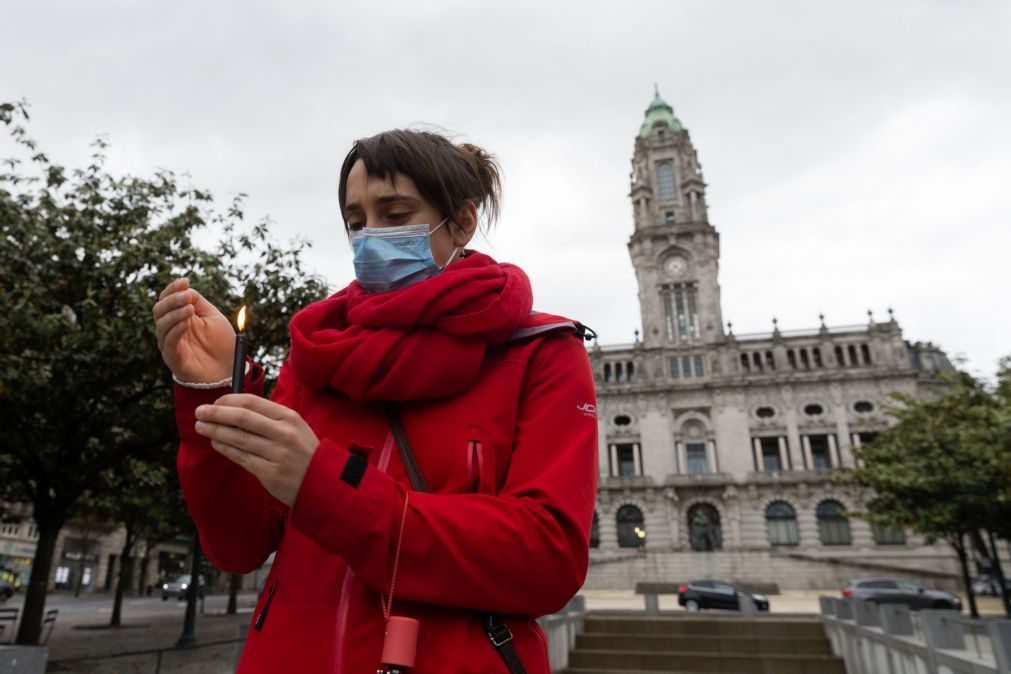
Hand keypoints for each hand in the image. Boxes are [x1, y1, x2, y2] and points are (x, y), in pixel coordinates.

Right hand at [153, 277, 234, 381]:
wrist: (228, 368)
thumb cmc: (221, 342)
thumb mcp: (212, 316)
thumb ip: (199, 302)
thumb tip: (186, 288)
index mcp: (179, 317)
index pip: (167, 299)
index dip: (172, 289)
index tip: (184, 281)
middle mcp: (171, 328)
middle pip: (159, 310)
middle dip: (172, 300)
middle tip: (187, 296)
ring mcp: (170, 343)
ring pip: (162, 325)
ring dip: (175, 313)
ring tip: (189, 308)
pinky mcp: (173, 358)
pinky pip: (168, 342)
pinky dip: (176, 330)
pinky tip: (186, 323)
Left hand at [193, 394, 319, 506]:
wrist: (323, 481)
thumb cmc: (304, 451)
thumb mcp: (295, 427)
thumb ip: (269, 417)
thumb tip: (234, 408)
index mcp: (289, 417)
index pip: (252, 402)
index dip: (229, 400)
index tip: (215, 402)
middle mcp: (283, 433)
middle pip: (242, 418)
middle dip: (216, 413)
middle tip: (199, 412)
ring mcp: (277, 454)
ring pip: (238, 438)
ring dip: (215, 431)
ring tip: (201, 427)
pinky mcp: (270, 473)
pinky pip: (241, 457)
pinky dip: (225, 449)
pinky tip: (215, 443)